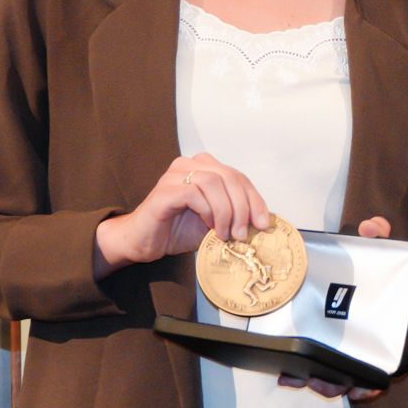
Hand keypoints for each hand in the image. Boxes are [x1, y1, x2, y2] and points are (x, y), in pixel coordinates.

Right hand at [93, 153, 268, 278]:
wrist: (143, 243)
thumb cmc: (178, 231)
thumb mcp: (216, 223)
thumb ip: (236, 216)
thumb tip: (265, 221)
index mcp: (205, 168)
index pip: (239, 177)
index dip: (255, 200)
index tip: (263, 223)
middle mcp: (190, 165)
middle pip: (229, 177)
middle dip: (243, 207)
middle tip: (243, 233)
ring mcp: (175, 175)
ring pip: (214, 182)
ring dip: (226, 211)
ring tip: (225, 233)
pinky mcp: (164, 190)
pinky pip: (193, 193)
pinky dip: (207, 211)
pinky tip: (208, 227)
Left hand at [277, 215, 407, 401]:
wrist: (321, 275)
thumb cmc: (355, 267)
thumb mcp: (367, 246)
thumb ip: (375, 233)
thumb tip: (372, 226)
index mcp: (385, 316)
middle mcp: (366, 338)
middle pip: (372, 368)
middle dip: (363, 383)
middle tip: (349, 384)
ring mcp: (342, 348)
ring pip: (342, 378)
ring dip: (331, 385)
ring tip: (313, 381)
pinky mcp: (316, 354)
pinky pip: (312, 373)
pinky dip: (301, 378)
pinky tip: (290, 377)